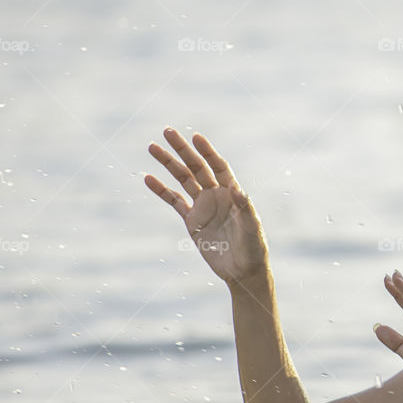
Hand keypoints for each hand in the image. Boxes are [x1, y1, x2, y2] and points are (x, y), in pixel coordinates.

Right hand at [144, 127, 267, 285]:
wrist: (242, 271)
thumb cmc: (253, 248)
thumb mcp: (252, 228)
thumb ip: (245, 207)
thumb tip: (237, 188)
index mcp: (232, 193)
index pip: (218, 166)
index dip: (207, 152)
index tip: (196, 137)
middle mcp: (216, 195)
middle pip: (197, 167)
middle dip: (183, 150)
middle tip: (167, 131)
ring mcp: (203, 207)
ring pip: (183, 179)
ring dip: (168, 164)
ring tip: (152, 148)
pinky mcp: (192, 221)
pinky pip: (174, 201)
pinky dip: (161, 190)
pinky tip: (149, 178)